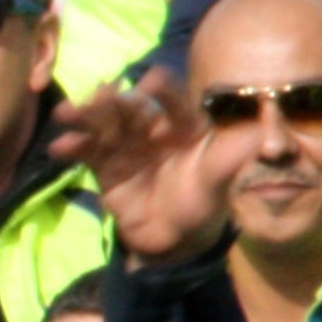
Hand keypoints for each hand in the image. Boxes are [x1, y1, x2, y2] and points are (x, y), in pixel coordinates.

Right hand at [47, 67, 233, 267]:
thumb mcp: (219, 180)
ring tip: (67, 114)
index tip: (152, 81)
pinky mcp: (104, 165)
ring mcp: (125, 145)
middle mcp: (151, 127)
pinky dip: (72, 148)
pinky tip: (59, 149)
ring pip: (103, 124)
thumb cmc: (204, 202)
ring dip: (84, 116)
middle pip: (130, 108)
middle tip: (101, 93)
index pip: (173, 101)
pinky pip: (87, 152)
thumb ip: (232, 156)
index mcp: (182, 124)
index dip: (163, 91)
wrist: (176, 240)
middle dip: (114, 100)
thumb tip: (261, 133)